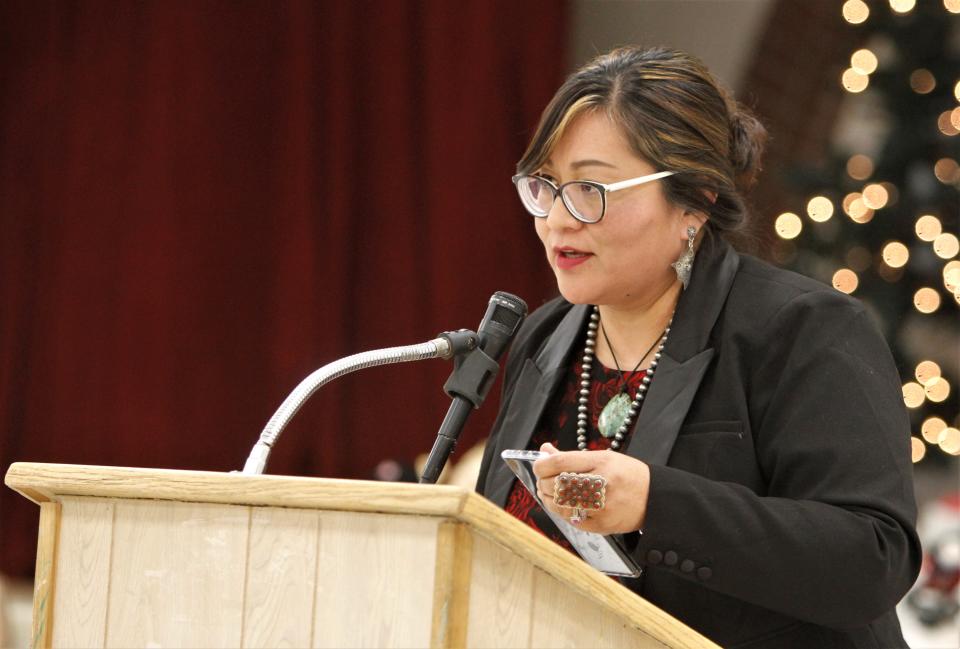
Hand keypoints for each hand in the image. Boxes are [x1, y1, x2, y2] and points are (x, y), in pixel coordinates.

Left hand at [533, 442, 650, 534]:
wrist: (654, 499)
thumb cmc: (626, 475)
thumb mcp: (603, 458)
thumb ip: (572, 457)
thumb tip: (544, 451)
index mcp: (601, 461)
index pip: (560, 462)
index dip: (542, 465)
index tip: (538, 465)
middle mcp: (602, 483)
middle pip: (558, 484)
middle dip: (543, 482)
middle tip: (542, 481)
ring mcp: (601, 506)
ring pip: (560, 504)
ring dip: (547, 498)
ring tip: (547, 493)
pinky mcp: (601, 525)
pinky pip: (571, 519)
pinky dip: (561, 512)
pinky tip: (562, 506)